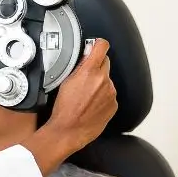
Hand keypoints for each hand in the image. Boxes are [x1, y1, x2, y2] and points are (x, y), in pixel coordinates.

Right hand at [45, 38, 117, 153]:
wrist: (69, 131)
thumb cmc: (64, 109)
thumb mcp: (66, 81)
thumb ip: (80, 66)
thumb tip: (87, 55)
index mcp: (90, 71)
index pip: (102, 46)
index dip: (98, 45)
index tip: (95, 47)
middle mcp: (104, 80)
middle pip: (105, 63)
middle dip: (97, 68)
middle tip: (85, 79)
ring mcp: (111, 93)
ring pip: (107, 81)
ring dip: (99, 85)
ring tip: (86, 97)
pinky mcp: (114, 105)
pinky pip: (110, 95)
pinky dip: (103, 98)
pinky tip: (91, 106)